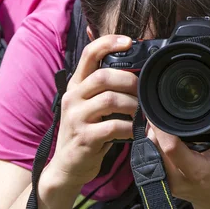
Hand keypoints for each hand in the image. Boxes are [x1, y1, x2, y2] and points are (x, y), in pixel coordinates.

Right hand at [50, 35, 138, 187]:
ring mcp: (76, 118)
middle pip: (103, 76)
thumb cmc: (86, 133)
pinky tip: (134, 131)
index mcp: (76, 86)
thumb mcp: (89, 106)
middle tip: (143, 91)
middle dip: (129, 81)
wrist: (67, 167)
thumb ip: (104, 89)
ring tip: (141, 112)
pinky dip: (129, 128)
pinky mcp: (84, 138)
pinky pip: (113, 127)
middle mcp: (73, 98)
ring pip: (109, 100)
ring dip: (132, 105)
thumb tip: (133, 71)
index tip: (129, 41)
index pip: (89, 54)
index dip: (108, 43)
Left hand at [147, 93, 209, 208]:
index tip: (159, 112)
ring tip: (160, 122)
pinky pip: (151, 160)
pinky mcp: (161, 182)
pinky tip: (160, 136)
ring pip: (150, 153)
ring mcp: (167, 183)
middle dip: (155, 129)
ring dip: (153, 137)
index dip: (161, 128)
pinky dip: (154, 146)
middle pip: (155, 148)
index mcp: (196, 171)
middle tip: (159, 112)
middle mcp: (177, 179)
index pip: (170, 147)